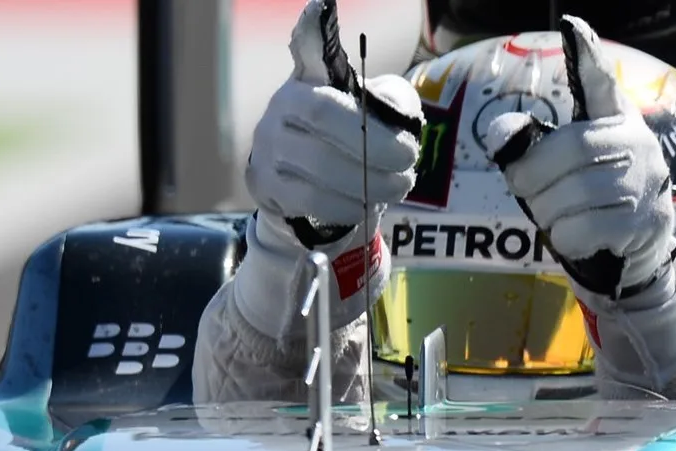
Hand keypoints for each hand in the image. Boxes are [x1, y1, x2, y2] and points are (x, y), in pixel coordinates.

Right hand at [245, 0, 423, 249]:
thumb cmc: (351, 140)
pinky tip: (368, 205)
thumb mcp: (376, 112)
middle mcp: (279, 107)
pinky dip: (347, 205)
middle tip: (411, 161)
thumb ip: (388, 102)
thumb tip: (390, 107)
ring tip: (400, 186)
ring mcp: (265, 147)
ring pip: (318, 167)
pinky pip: (311, 201)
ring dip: (369, 183)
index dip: (313, 31)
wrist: (312, 187)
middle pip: (325, 120)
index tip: (321, 4)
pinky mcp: (264, 186)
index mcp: (306, 80)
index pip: (308, 50)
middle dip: (377, 146)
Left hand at [482, 15, 674, 299]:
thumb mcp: (568, 169)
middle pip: (566, 152)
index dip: (587, 55)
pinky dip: (563, 238)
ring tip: (555, 216)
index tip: (573, 26)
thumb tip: (503, 137)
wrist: (640, 255)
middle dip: (531, 179)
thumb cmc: (594, 204)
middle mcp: (636, 143)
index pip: (601, 82)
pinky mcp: (642, 224)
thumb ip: (535, 148)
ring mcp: (644, 184)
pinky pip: (579, 230)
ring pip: (569, 197)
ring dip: (547, 213)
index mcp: (616, 120)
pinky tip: (574, 236)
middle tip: (526, 191)